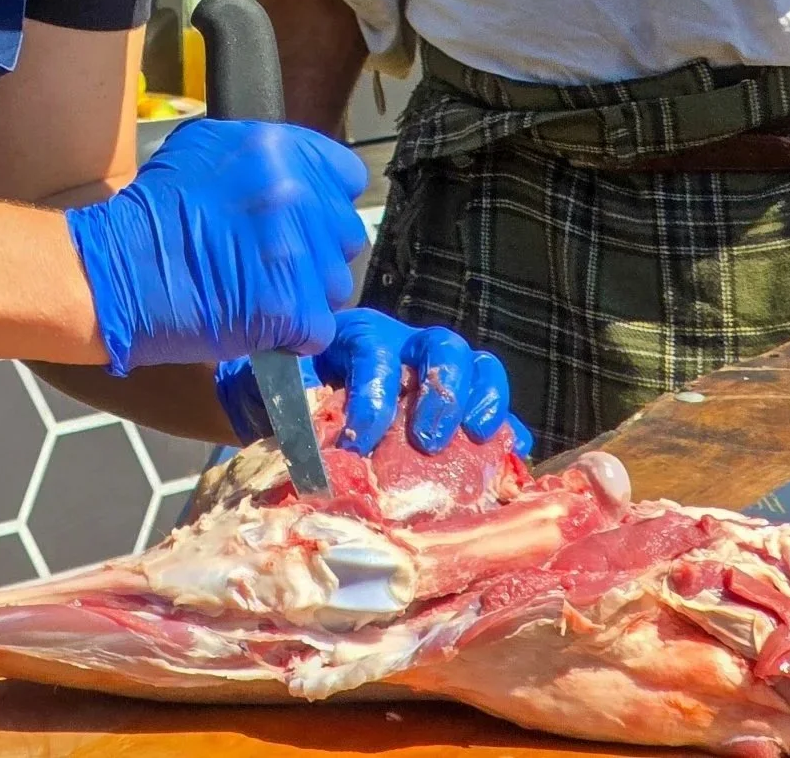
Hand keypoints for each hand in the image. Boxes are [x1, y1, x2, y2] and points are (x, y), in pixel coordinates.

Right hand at [66, 116, 367, 377]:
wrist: (119, 271)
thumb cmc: (153, 213)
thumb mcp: (204, 150)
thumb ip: (263, 157)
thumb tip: (298, 174)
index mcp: (277, 148)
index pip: (345, 176)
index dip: (323, 203)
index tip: (301, 222)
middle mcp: (294, 192)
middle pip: (344, 235)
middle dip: (315, 253)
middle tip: (270, 265)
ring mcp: (296, 251)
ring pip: (335, 284)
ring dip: (305, 296)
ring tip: (257, 294)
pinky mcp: (291, 307)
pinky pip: (318, 327)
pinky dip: (293, 335)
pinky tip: (258, 324)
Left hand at [215, 307, 530, 457]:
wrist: (282, 406)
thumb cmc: (281, 398)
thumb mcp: (278, 398)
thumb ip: (294, 412)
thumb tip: (313, 450)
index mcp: (357, 337)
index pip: (376, 353)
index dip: (373, 397)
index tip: (358, 445)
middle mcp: (402, 347)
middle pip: (440, 346)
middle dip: (440, 392)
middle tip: (427, 441)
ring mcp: (434, 375)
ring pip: (475, 365)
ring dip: (480, 399)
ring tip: (477, 436)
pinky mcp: (456, 407)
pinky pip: (494, 407)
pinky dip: (507, 428)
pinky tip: (512, 453)